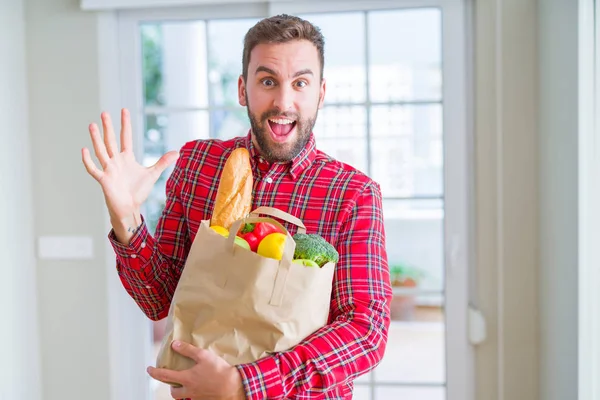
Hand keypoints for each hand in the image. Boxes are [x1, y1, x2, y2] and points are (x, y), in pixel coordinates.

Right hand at [82, 109, 178, 242]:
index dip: (125, 124)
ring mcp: (109, 169)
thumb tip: (177, 152)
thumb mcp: (152, 174)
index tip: (124, 110)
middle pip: (111, 140)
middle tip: (104, 112)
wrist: (130, 207)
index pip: (125, 137)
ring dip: (96, 139)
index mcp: (127, 158)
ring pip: (101, 151)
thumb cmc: (138, 191)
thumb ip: (163, 162)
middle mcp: (116, 161)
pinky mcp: (104, 180)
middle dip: (108, 127)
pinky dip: (88, 161)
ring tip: (92, 125)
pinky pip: (93, 169)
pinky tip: (85, 150)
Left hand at [147, 341, 245, 399]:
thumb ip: (188, 350)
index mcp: (186, 379)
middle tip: (173, 380)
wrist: (233, 388)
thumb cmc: (219, 371)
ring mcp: (197, 397)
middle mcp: (189, 390)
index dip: (154, 373)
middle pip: (173, 392)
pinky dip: (194, 393)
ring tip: (187, 383)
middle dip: (171, 387)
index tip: (149, 369)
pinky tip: (201, 386)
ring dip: (182, 391)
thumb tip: (175, 344)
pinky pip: (195, 398)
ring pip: (184, 397)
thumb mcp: (204, 356)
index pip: (164, 376)